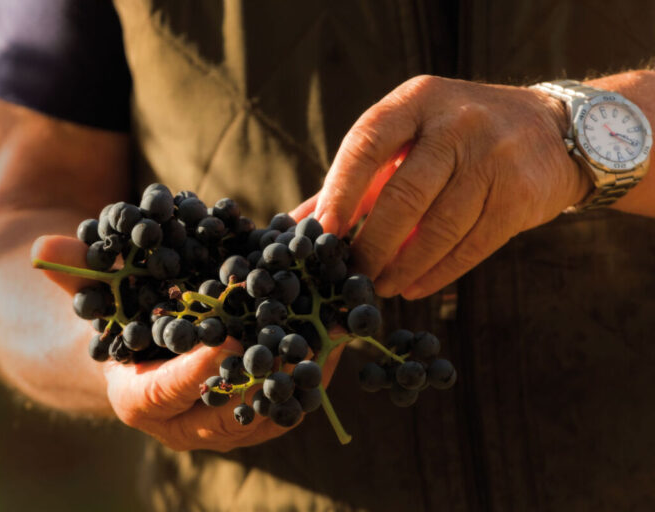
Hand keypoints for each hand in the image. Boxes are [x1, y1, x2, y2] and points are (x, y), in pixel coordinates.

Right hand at [32, 235, 343, 451]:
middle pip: (228, 412)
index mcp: (139, 398)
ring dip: (304, 373)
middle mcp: (184, 423)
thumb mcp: (96, 294)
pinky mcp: (257, 411)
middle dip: (266, 378)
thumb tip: (43, 244)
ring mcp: (225, 424)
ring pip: (271, 410)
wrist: (142, 352)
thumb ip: (75, 272)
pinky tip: (340, 331)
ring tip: (334, 333)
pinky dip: (315, 368)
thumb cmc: (118, 319)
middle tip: (299, 345)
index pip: (165, 394)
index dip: (193, 372)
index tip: (225, 344)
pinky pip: (291, 398)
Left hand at [313, 75, 590, 298]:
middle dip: (372, 245)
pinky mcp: (521, 194)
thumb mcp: (407, 139)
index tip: (322, 233)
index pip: (367, 144)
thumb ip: (354, 179)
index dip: (340, 192)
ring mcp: (493, 156)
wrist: (550, 130)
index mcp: (417, 101)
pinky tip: (414, 287)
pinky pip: (471, 245)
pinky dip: (437, 273)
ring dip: (402, 267)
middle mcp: (457, 122)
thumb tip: (296, 224)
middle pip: (404, 196)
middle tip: (351, 275)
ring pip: (438, 228)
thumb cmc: (455, 138)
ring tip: (380, 287)